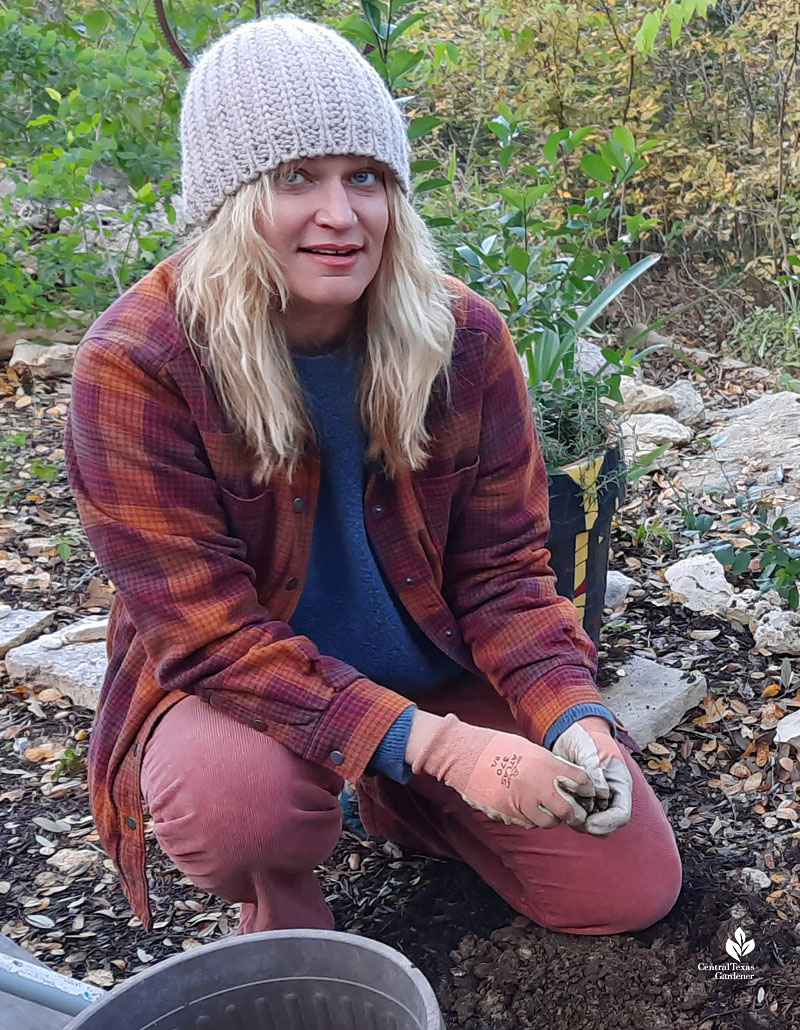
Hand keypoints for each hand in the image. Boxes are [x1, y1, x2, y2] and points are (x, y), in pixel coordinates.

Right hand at [405, 710, 596, 830]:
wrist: (464, 754)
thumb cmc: (496, 746)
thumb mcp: (529, 748)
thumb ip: (549, 764)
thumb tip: (566, 778)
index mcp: (546, 764)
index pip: (580, 781)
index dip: (587, 789)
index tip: (587, 792)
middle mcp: (537, 785)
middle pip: (568, 811)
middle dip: (573, 813)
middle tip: (573, 811)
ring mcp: (522, 802)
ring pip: (547, 822)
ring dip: (550, 818)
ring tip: (545, 808)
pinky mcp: (507, 813)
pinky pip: (527, 823)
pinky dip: (530, 818)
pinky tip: (524, 807)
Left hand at [551, 716, 632, 835]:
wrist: (570, 733)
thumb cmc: (585, 739)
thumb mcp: (591, 752)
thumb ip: (596, 772)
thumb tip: (601, 793)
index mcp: (619, 785)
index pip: (621, 814)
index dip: (607, 823)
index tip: (589, 823)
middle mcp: (610, 795)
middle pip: (608, 824)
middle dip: (592, 827)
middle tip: (574, 821)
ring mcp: (595, 799)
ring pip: (593, 823)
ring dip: (580, 823)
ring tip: (566, 814)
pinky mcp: (580, 799)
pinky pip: (578, 815)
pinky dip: (570, 816)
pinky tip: (559, 808)